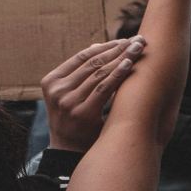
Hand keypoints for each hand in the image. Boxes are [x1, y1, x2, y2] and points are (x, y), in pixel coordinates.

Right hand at [41, 37, 146, 151]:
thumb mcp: (70, 93)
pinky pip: (104, 88)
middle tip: (138, 40)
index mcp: (51, 81)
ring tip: (138, 48)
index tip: (125, 39)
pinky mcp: (82, 112)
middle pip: (93, 62)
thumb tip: (97, 45)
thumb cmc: (74, 118)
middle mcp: (57, 90)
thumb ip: (81, 73)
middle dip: (118, 49)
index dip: (105, 46)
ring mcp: (68, 101)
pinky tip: (130, 64)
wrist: (69, 150)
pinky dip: (118, 74)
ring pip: (100, 73)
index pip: (82, 57)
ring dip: (122, 57)